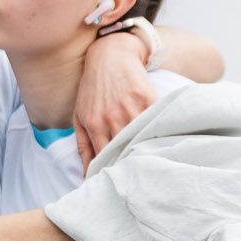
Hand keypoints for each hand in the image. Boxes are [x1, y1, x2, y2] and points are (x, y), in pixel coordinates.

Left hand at [74, 32, 156, 168]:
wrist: (110, 56)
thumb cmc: (92, 89)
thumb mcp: (79, 116)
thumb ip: (83, 146)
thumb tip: (86, 175)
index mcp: (94, 124)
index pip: (104, 158)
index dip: (111, 172)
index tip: (117, 183)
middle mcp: (112, 117)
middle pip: (124, 151)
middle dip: (128, 166)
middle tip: (135, 180)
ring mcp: (131, 107)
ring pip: (141, 139)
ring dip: (146, 152)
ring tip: (151, 166)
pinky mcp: (148, 97)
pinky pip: (155, 122)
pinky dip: (158, 134)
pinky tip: (161, 144)